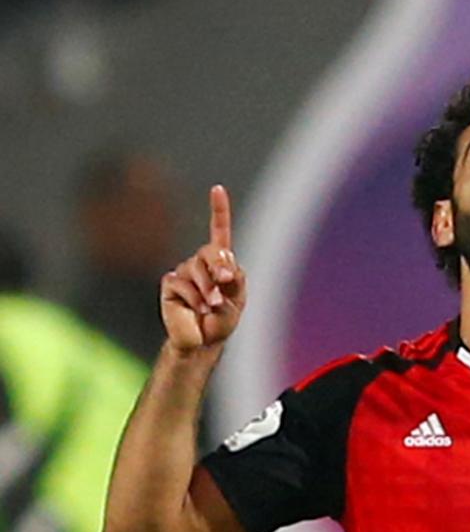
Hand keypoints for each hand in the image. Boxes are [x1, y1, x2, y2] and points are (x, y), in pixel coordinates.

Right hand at [160, 185, 245, 352]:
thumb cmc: (221, 320)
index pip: (219, 232)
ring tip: (211, 307)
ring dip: (207, 289)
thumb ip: (234, 280)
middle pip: (210, 251)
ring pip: (196, 269)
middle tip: (224, 282)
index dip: (218, 210)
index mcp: (220, 264)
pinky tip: (196, 310)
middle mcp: (200, 264)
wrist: (202, 342)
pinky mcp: (170, 284)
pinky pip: (182, 283)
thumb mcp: (236, 299)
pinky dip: (193, 298)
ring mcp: (183, 272)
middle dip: (219, 266)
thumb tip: (226, 266)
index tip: (217, 189)